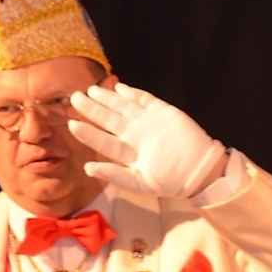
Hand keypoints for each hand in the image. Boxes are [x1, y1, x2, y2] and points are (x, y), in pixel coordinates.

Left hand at [68, 83, 226, 198]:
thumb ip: (114, 175)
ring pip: (123, 106)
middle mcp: (135, 135)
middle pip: (109, 119)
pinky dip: (132, 93)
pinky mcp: (163, 112)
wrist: (200, 170)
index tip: (71, 124)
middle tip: (74, 97)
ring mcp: (148, 122)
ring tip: (91, 90)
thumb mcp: (140, 183)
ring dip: (107, 98)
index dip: (88, 132)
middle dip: (92, 108)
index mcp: (128, 152)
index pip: (103, 140)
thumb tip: (87, 168)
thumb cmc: (170, 181)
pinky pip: (145, 100)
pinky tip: (118, 88)